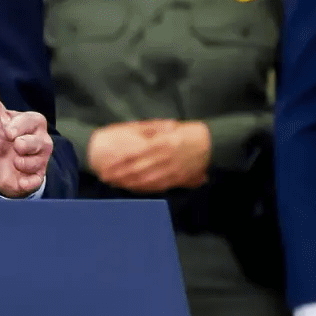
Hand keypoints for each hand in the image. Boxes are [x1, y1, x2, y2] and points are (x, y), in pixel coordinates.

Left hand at [0, 69, 52, 197]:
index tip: (7, 133)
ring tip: (13, 160)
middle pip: (37, 143)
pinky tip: (18, 176)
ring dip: (18, 163)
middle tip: (12, 147)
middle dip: (19, 147)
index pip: (31, 121)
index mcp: (33, 121)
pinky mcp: (38, 177)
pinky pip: (35, 180)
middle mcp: (42, 139)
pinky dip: (24, 180)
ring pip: (35, 162)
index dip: (16, 128)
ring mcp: (42, 159)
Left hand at [89, 120, 209, 192]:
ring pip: (145, 180)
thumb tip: (132, 134)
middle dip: (119, 175)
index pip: (134, 155)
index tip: (105, 165)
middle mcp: (165, 158)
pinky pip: (158, 185)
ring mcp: (171, 170)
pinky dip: (144, 188)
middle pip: (137, 170)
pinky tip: (132, 188)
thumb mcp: (168, 127)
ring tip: (114, 183)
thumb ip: (151, 130)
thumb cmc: (187, 133)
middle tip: (104, 177)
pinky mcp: (177, 179)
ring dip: (128, 183)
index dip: (118, 163)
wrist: (211, 144)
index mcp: (161, 143)